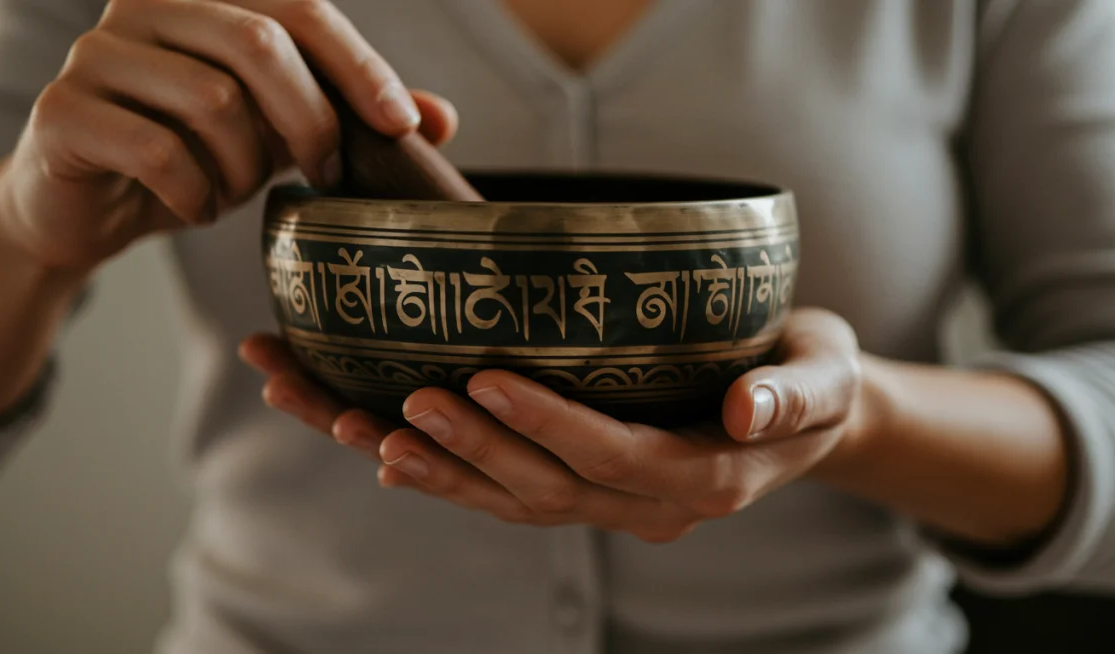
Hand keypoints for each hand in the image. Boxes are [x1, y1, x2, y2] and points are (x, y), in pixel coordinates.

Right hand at [0, 0, 455, 270]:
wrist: (86, 207)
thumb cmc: (192, 155)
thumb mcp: (279, 131)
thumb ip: (348, 115)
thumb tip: (440, 119)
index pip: (299, 8)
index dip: (358, 64)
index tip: (400, 125)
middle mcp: (146, 4)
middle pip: (258, 43)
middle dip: (310, 120)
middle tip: (326, 173)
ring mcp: (97, 52)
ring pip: (213, 99)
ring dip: (245, 166)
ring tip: (236, 191)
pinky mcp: (62, 110)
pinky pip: (157, 150)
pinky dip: (195, 193)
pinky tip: (196, 207)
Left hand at [242, 308, 876, 542]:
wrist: (802, 410)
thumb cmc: (812, 378)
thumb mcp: (825, 375)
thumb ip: (794, 394)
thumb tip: (746, 411)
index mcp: (705, 477)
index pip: (617, 458)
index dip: (551, 425)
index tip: (488, 379)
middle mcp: (648, 505)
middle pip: (548, 490)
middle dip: (476, 449)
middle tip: (408, 403)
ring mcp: (612, 503)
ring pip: (512, 501)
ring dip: (440, 470)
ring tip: (361, 432)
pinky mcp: (584, 486)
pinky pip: (507, 494)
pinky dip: (447, 479)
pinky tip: (383, 455)